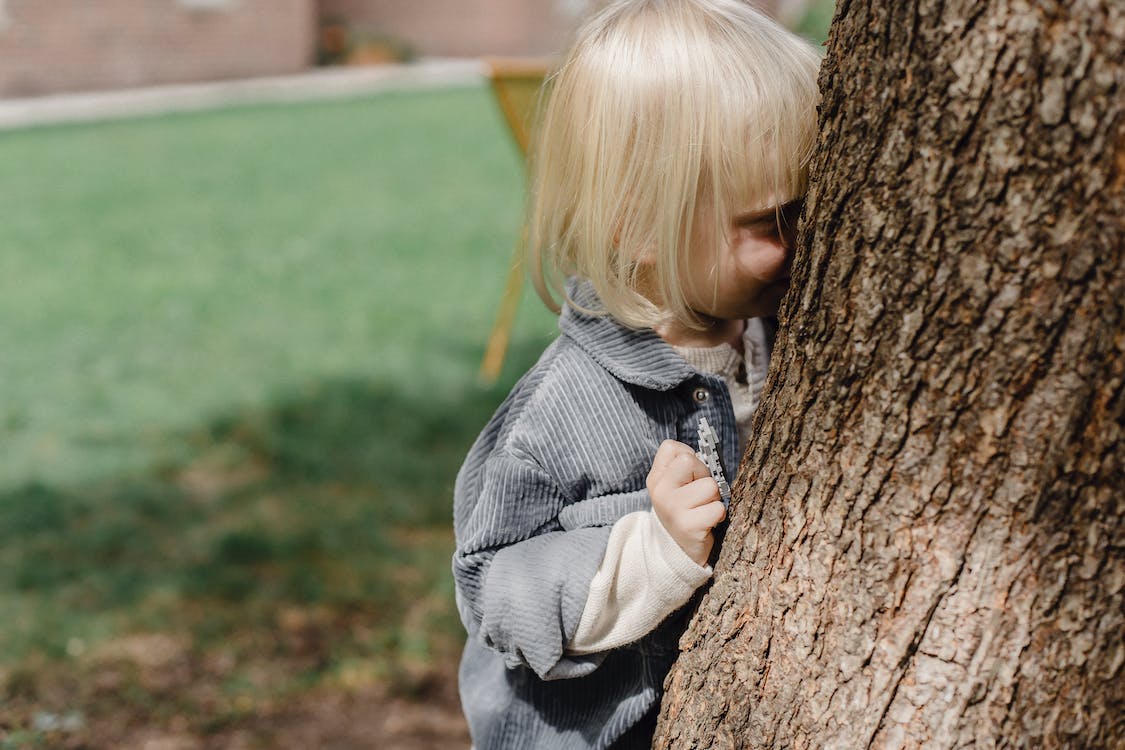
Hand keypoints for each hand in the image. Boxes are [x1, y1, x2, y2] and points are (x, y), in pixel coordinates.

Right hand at [646, 440, 726, 565]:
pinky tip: (707, 522)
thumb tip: (705, 452)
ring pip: (709, 486)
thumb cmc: (685, 511)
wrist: (678, 551)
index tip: (688, 477)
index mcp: (656, 478)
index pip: (671, 447)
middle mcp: (660, 491)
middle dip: (703, 475)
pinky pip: (717, 508)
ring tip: (704, 509)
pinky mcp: (688, 526)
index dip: (688, 458)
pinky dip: (718, 515)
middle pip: (690, 461)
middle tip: (699, 495)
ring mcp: (672, 508)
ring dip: (714, 498)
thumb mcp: (675, 487)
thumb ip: (684, 467)